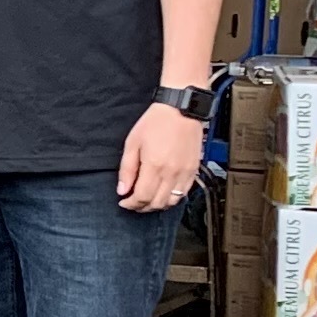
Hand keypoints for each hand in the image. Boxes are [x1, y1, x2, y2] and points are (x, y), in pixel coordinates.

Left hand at [119, 98, 203, 212]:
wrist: (181, 109)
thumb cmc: (156, 121)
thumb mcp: (132, 143)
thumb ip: (127, 169)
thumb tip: (122, 189)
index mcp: (154, 166)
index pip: (142, 197)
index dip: (131, 204)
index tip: (124, 202)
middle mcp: (172, 172)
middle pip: (157, 203)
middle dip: (142, 207)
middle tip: (133, 203)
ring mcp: (185, 172)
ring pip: (172, 201)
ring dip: (158, 205)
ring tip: (147, 199)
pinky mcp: (194, 170)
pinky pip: (184, 193)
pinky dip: (172, 198)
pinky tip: (163, 193)